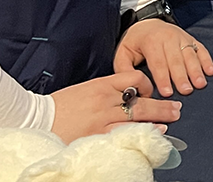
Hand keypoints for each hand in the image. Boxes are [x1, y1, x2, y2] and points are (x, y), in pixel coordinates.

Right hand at [50, 70, 179, 142]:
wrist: (36, 117)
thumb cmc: (60, 105)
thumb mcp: (84, 90)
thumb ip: (105, 92)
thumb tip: (124, 97)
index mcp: (102, 83)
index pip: (134, 77)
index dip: (146, 84)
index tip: (150, 91)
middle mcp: (105, 98)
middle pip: (142, 99)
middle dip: (162, 104)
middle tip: (177, 107)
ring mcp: (102, 117)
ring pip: (138, 115)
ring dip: (159, 117)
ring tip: (173, 118)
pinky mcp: (97, 134)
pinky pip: (125, 132)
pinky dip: (142, 132)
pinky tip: (154, 133)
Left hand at [115, 19, 212, 97]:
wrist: (147, 24)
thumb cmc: (134, 43)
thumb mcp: (122, 53)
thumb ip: (124, 70)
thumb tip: (132, 87)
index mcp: (151, 41)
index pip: (158, 62)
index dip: (163, 78)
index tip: (167, 93)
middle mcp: (168, 37)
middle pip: (176, 59)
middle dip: (181, 76)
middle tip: (186, 91)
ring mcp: (181, 37)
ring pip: (190, 55)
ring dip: (196, 70)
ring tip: (200, 84)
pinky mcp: (190, 38)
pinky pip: (200, 49)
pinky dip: (206, 60)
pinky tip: (211, 72)